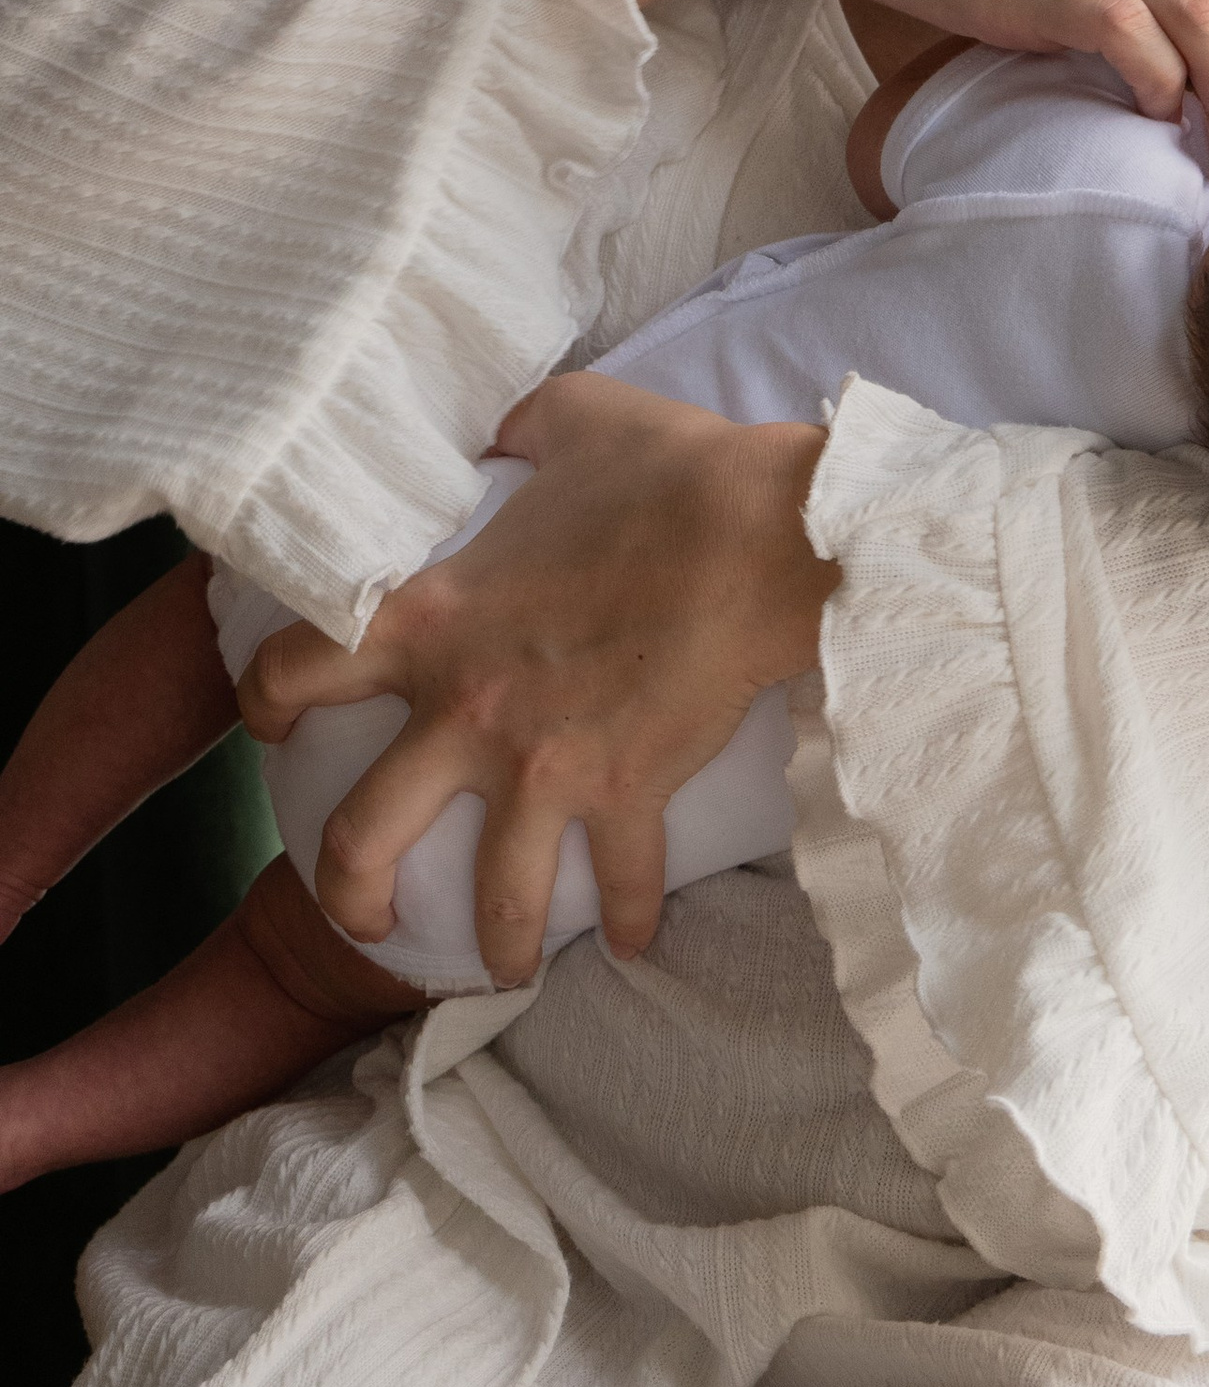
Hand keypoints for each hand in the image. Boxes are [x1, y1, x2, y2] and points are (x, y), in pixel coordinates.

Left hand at [238, 372, 836, 988]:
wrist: (763, 537)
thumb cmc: (668, 472)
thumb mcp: (571, 419)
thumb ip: (517, 429)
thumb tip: (505, 427)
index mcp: (432, 616)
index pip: (297, 668)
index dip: (267, 698)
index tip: (274, 719)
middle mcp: (467, 708)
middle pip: (359, 835)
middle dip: (347, 890)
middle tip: (362, 909)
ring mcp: (544, 765)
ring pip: (489, 895)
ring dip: (494, 945)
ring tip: (504, 967)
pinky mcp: (625, 793)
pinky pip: (623, 882)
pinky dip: (633, 918)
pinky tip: (639, 940)